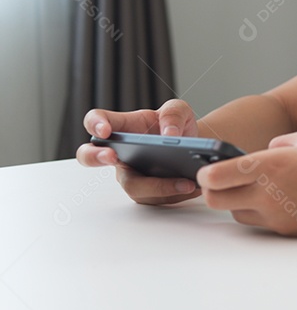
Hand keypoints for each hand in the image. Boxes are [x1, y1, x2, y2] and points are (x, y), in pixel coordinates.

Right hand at [75, 99, 201, 204]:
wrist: (193, 146)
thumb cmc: (176, 125)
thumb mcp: (180, 111)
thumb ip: (173, 114)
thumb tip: (169, 135)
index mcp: (122, 127)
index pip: (96, 121)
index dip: (94, 125)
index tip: (104, 130)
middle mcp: (119, 153)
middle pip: (90, 157)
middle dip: (95, 158)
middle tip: (112, 157)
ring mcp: (130, 174)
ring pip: (133, 186)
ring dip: (158, 187)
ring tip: (186, 182)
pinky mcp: (146, 192)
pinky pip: (154, 198)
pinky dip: (175, 194)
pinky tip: (193, 188)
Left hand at [196, 127, 296, 235]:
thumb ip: (279, 143)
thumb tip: (262, 153)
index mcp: (271, 166)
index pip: (217, 176)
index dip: (205, 172)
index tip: (207, 168)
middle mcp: (269, 194)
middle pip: (216, 200)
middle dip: (213, 190)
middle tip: (222, 180)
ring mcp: (277, 216)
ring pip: (237, 212)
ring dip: (238, 200)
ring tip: (258, 187)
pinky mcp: (287, 230)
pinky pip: (260, 222)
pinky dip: (261, 211)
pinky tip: (280, 198)